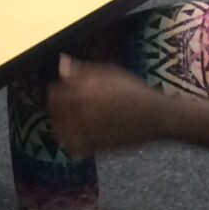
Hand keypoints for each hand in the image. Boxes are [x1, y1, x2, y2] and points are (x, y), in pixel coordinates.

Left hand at [47, 55, 170, 157]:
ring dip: (59, 124)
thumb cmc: (132, 90)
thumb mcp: (109, 73)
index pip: (53, 93)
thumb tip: (61, 62)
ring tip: (66, 120)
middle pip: (55, 112)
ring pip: (61, 131)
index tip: (59, 89)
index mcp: (81, 93)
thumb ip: (82, 70)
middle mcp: (80, 113)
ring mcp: (87, 132)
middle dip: (56, 107)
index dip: (54, 90)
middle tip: (63, 104)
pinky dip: (71, 142)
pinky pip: (75, 147)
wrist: (154, 116)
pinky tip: (76, 135)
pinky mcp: (96, 147)